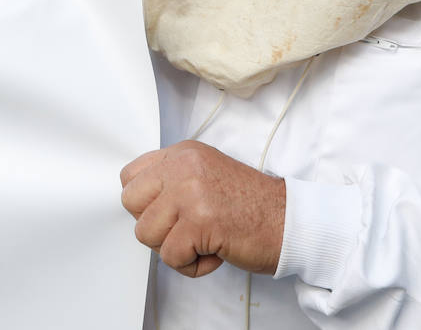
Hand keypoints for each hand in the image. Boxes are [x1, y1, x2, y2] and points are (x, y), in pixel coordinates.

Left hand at [120, 141, 284, 277]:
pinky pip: (170, 257)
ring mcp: (190, 192)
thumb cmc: (252, 206)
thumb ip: (173, 179)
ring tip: (203, 241)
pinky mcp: (199, 222)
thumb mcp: (206, 173)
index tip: (169, 213)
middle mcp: (183, 166)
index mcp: (183, 153)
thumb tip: (140, 202)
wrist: (290, 222)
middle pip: (131, 203)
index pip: (130, 176)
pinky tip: (215, 253)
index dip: (144, 203)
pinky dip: (191, 266)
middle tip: (185, 230)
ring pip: (145, 233)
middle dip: (154, 225)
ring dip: (173, 248)